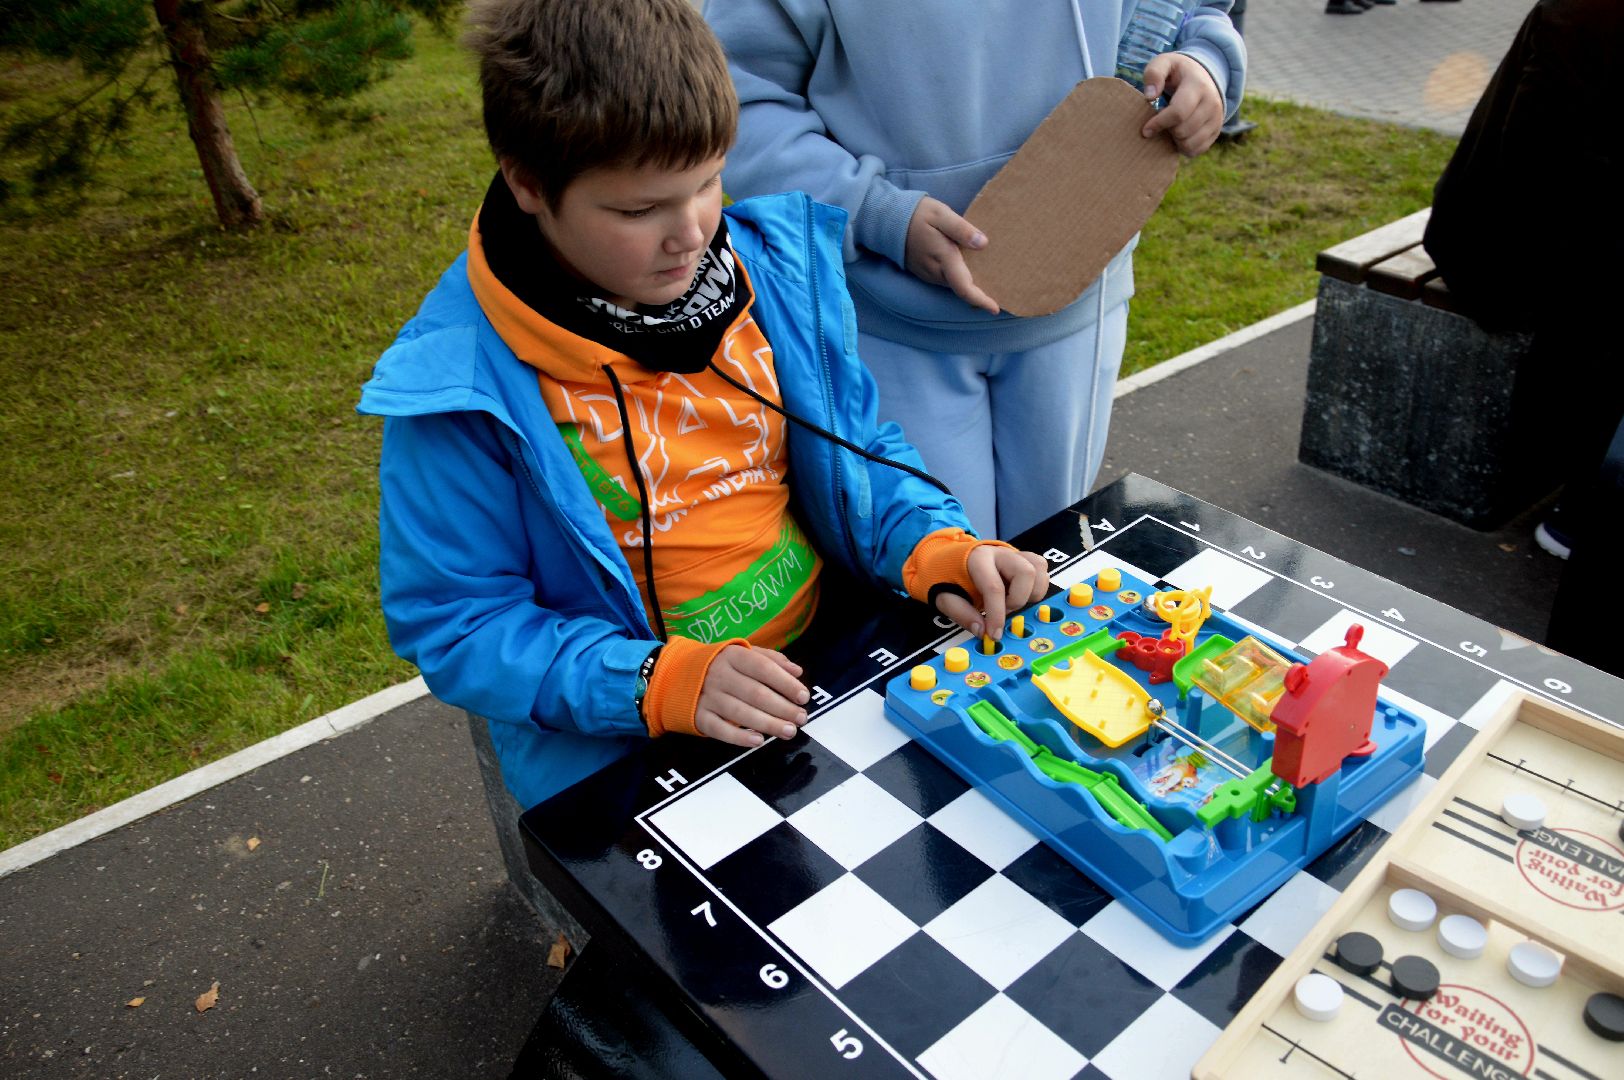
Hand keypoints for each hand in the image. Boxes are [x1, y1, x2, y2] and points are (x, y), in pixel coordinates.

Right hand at [693, 646, 809, 746]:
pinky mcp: (699, 717)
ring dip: (768, 723)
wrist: (674, 675)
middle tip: (801, 718)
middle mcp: (719, 675)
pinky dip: (739, 737)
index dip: (785, 683)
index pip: (763, 668)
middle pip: (755, 693)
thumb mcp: (741, 654)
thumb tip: (797, 672)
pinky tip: (758, 741)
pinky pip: (720, 729)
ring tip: (789, 731)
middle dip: (782, 707)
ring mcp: (707, 697)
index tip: (803, 696)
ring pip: (741, 713)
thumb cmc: (718, 666)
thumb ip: (771, 659)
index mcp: (733, 656)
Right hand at [904, 197, 999, 313]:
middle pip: (962, 288)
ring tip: (988, 277)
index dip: (980, 300)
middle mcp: (936, 272)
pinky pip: (946, 279)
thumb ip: (962, 229)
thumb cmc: (917, 214)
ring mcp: (928, 274)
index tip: (995, 309)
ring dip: (969, 284)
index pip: (964, 287)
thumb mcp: (941, 214)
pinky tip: (967, 268)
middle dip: (979, 292)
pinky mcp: (924, 272)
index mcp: (944, 258)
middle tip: (1000, 289)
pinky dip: (959, 278)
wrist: (887, 220)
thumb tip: (983, 243)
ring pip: (954, 284)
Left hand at [933, 547, 1051, 640]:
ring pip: (1039, 568)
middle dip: (1018, 599)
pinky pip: (1041, 568)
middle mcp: (1000, 552)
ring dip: (1031, 592)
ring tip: (1012, 603)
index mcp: (977, 558)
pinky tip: (1020, 595)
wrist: (946, 556)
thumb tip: (982, 631)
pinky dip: (1036, 586)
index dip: (997, 614)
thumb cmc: (945, 576)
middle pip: (1026, 572)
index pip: (994, 587)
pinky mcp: (1022, 558)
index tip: (994, 634)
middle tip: (1004, 611)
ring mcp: (1014, 553)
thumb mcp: (944, 597)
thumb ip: (962, 614)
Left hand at [1140, 52, 1224, 156]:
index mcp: (1198, 86)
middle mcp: (1212, 103)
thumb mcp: (1164, 63)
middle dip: (1166, 131)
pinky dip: (1184, 147)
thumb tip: (1150, 96)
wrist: (1203, 75)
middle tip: (1160, 124)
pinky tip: (1178, 135)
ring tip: (1169, 128)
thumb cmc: (1177, 72)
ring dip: (1175, 140)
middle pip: (1183, 131)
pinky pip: (1197, 150)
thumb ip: (1154, 73)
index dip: (1159, 123)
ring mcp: (1217, 118)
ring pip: (1190, 144)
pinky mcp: (1216, 131)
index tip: (1146, 129)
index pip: (1178, 112)